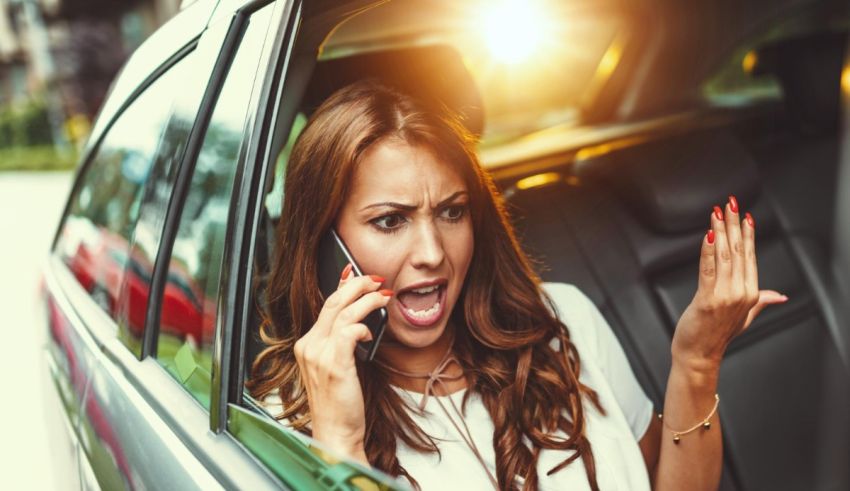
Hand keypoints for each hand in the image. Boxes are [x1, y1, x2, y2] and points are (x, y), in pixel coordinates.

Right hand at [293, 264, 391, 461]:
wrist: (335, 433)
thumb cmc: (339, 404)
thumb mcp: (337, 367)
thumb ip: (342, 342)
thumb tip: (359, 322)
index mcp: (306, 345)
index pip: (325, 306)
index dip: (343, 287)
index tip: (356, 274)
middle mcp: (309, 346)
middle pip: (333, 302)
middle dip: (357, 285)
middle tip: (376, 278)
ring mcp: (319, 354)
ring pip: (343, 312)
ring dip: (367, 299)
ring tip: (384, 295)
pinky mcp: (335, 364)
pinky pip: (350, 332)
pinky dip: (363, 326)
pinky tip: (372, 332)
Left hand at [671, 196, 787, 370]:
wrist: (699, 355)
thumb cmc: (716, 335)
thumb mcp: (744, 317)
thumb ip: (762, 302)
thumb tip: (780, 296)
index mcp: (751, 294)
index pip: (750, 257)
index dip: (748, 234)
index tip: (746, 215)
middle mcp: (741, 293)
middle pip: (738, 252)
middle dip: (734, 224)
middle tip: (731, 203)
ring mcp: (725, 296)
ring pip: (724, 257)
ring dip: (721, 231)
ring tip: (718, 213)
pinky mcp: (707, 300)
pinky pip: (708, 270)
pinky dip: (708, 251)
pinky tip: (708, 235)